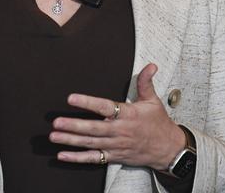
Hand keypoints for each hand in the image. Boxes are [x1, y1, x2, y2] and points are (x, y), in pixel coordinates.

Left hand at [49, 63, 184, 169]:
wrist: (169, 150)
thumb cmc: (159, 124)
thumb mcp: (153, 101)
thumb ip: (146, 82)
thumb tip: (150, 66)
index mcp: (127, 115)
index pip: (104, 107)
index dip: (87, 103)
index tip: (71, 98)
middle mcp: (120, 131)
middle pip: (94, 129)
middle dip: (74, 126)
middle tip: (56, 122)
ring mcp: (116, 145)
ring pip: (90, 144)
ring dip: (71, 140)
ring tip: (54, 136)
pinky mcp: (114, 156)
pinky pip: (94, 159)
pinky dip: (78, 158)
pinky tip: (63, 155)